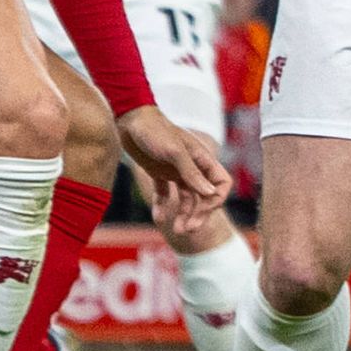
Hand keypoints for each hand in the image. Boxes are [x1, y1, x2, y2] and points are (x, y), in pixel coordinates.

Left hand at [117, 104, 233, 237]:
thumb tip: (211, 194)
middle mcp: (192, 166)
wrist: (129, 120)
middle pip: (204, 196)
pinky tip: (158, 216)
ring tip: (175, 229)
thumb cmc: (155, 131)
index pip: (221, 184)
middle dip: (198, 214)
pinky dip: (163, 205)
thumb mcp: (174, 152)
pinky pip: (165, 194)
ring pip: (186, 198)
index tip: (202, 210)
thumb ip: (192, 173)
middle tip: (186, 230)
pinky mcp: (159, 172)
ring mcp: (176, 170)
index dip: (215, 200)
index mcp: (202, 159)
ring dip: (183, 214)